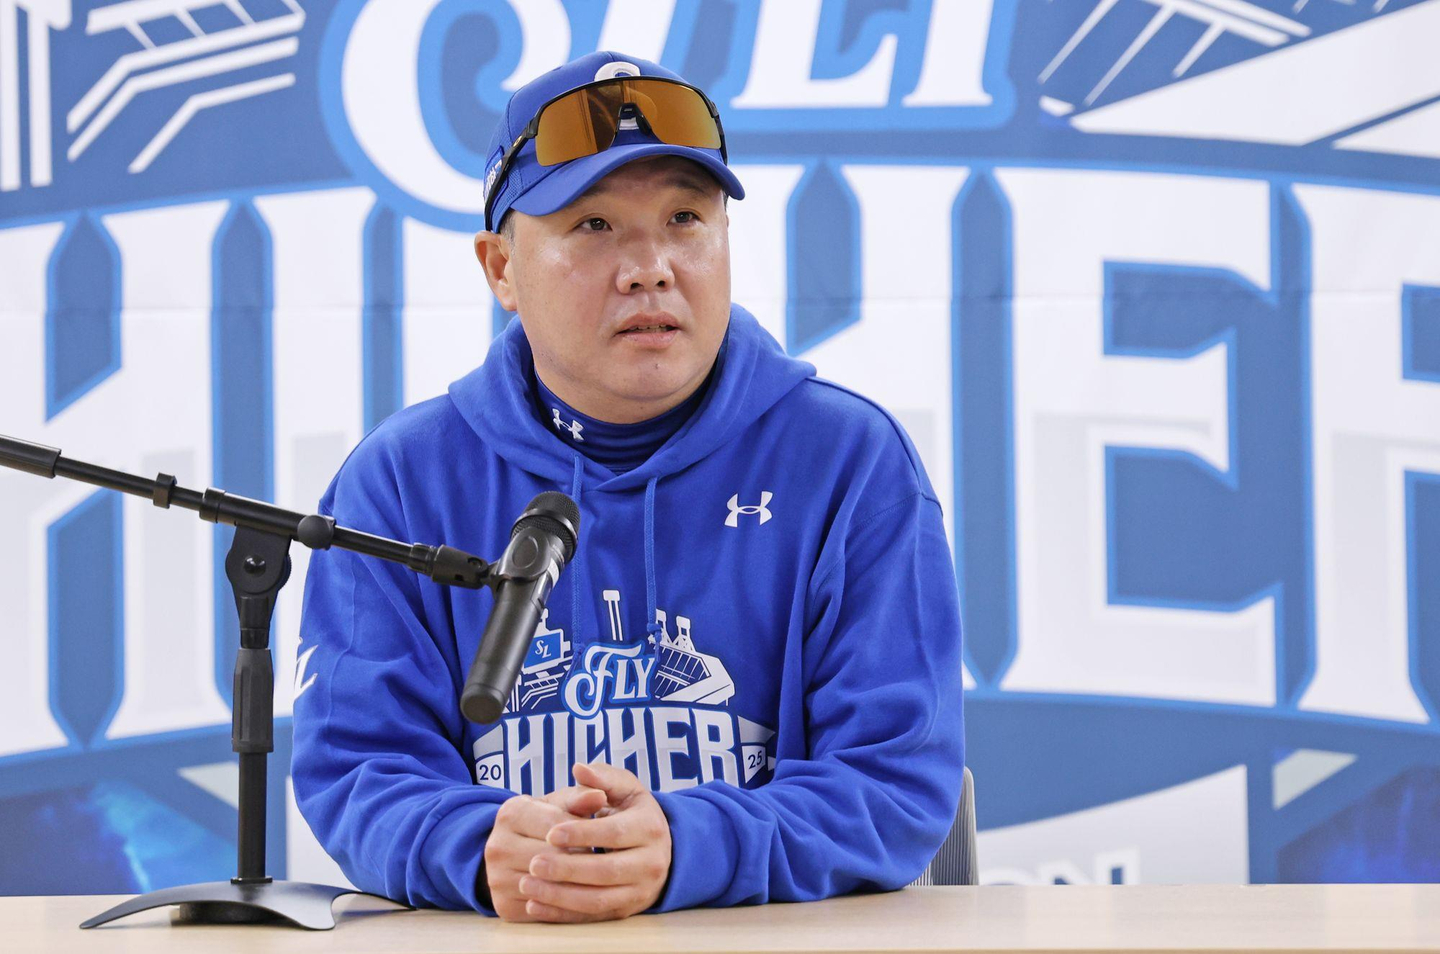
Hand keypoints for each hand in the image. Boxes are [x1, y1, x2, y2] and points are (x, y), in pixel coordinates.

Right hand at [484, 783, 608, 921]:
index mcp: (510, 813)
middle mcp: (496, 846)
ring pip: (550, 886)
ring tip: (597, 876)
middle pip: (554, 857)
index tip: (609, 835)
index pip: (558, 825)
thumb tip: (599, 795)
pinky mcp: (504, 906)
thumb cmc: (545, 821)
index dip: (587, 832)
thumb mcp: (560, 804)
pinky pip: (545, 911)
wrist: (515, 852)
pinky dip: (568, 906)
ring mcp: (497, 879)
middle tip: (608, 861)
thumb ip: (580, 798)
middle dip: (584, 859)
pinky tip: (584, 895)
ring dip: (578, 884)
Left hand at [518, 761, 673, 922]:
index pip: (614, 833)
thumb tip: (579, 769)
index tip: (550, 832)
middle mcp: (650, 863)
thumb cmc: (634, 813)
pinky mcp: (625, 911)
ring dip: (559, 896)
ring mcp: (639, 891)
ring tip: (528, 885)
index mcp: (649, 828)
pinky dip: (562, 914)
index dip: (582, 833)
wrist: (659, 849)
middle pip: (605, 871)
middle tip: (533, 862)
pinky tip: (535, 906)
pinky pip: (591, 917)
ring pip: (597, 899)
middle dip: (567, 869)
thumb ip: (602, 777)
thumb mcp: (626, 789)